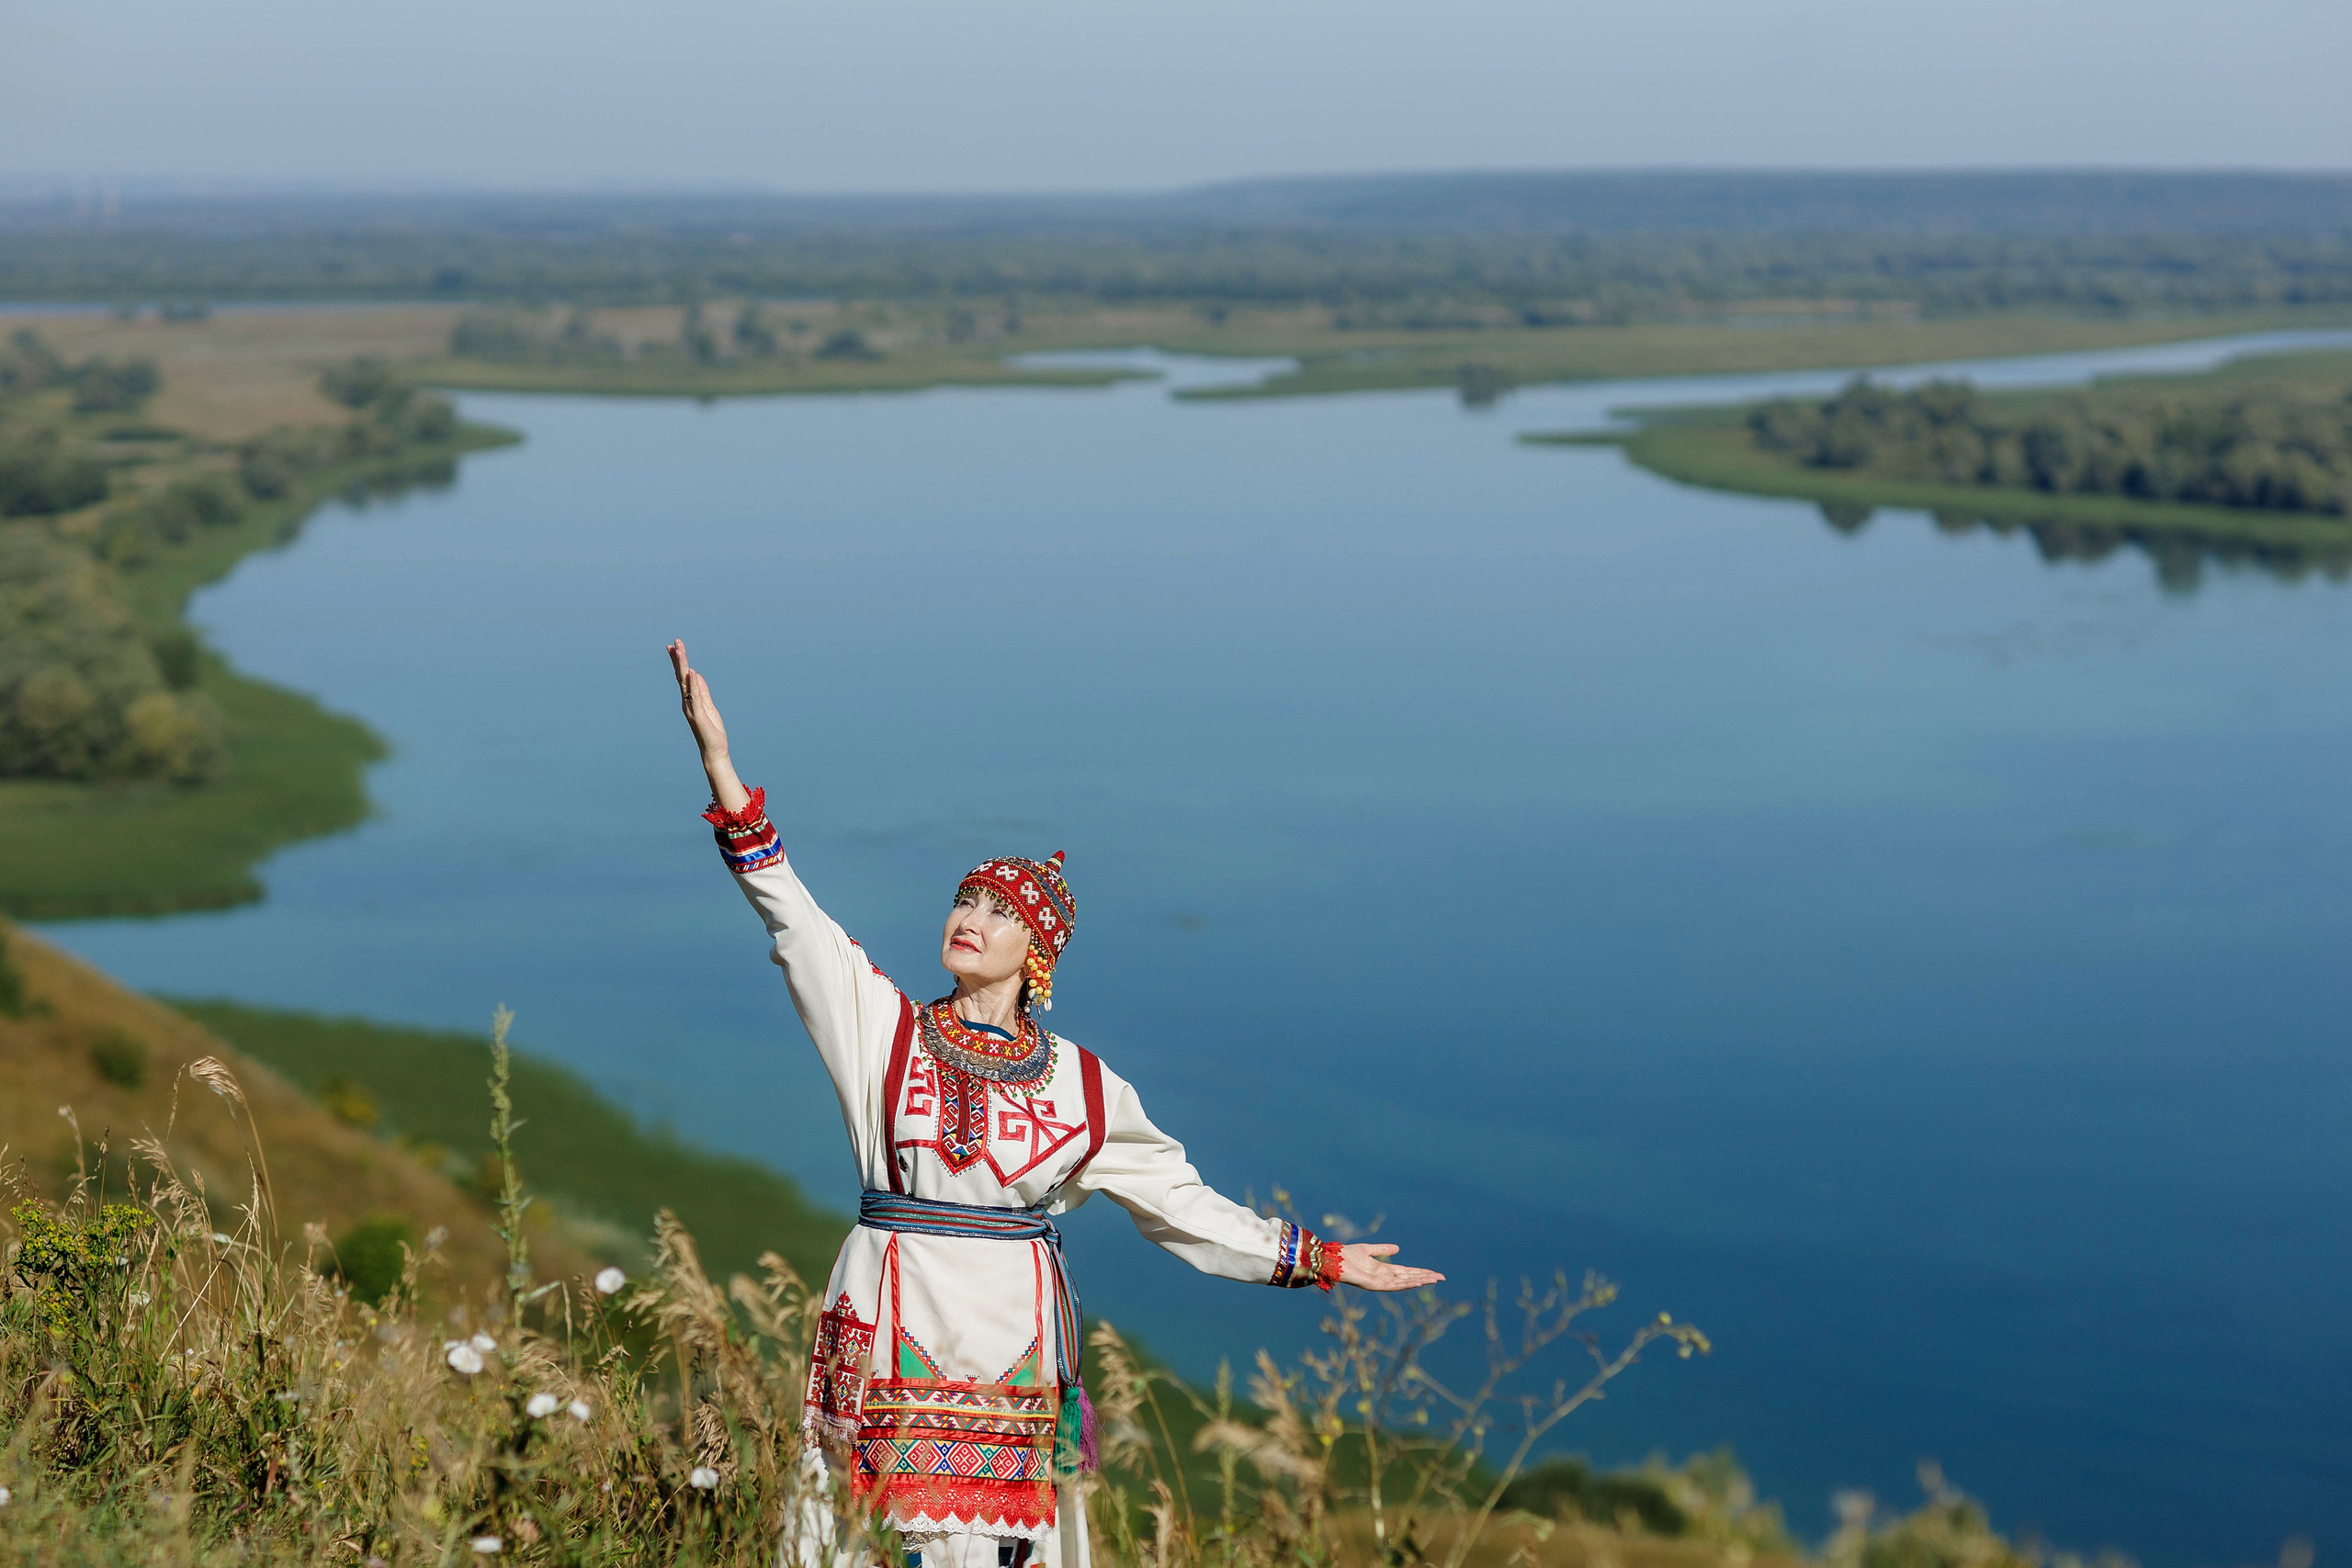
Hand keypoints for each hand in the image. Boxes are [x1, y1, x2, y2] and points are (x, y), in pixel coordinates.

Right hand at [666, 639, 729, 762]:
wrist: (714, 749)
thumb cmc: (712, 729)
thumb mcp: (708, 705)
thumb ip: (702, 690)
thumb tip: (696, 674)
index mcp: (689, 699)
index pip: (683, 676)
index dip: (679, 661)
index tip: (674, 646)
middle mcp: (686, 701)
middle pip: (681, 676)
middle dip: (678, 658)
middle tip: (675, 642)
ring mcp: (690, 708)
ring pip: (685, 683)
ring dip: (683, 666)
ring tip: (680, 651)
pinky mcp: (698, 714)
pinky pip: (695, 696)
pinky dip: (694, 684)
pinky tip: (692, 672)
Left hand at [1337, 1242, 1444, 1291]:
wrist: (1331, 1260)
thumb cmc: (1346, 1255)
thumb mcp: (1368, 1249)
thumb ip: (1382, 1249)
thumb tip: (1398, 1248)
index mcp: (1383, 1270)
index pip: (1407, 1272)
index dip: (1421, 1272)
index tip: (1435, 1274)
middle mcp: (1384, 1277)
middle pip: (1409, 1278)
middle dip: (1425, 1278)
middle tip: (1441, 1278)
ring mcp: (1380, 1283)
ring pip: (1404, 1283)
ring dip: (1419, 1281)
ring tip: (1434, 1280)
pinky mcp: (1373, 1285)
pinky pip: (1393, 1285)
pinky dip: (1406, 1283)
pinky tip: (1417, 1281)